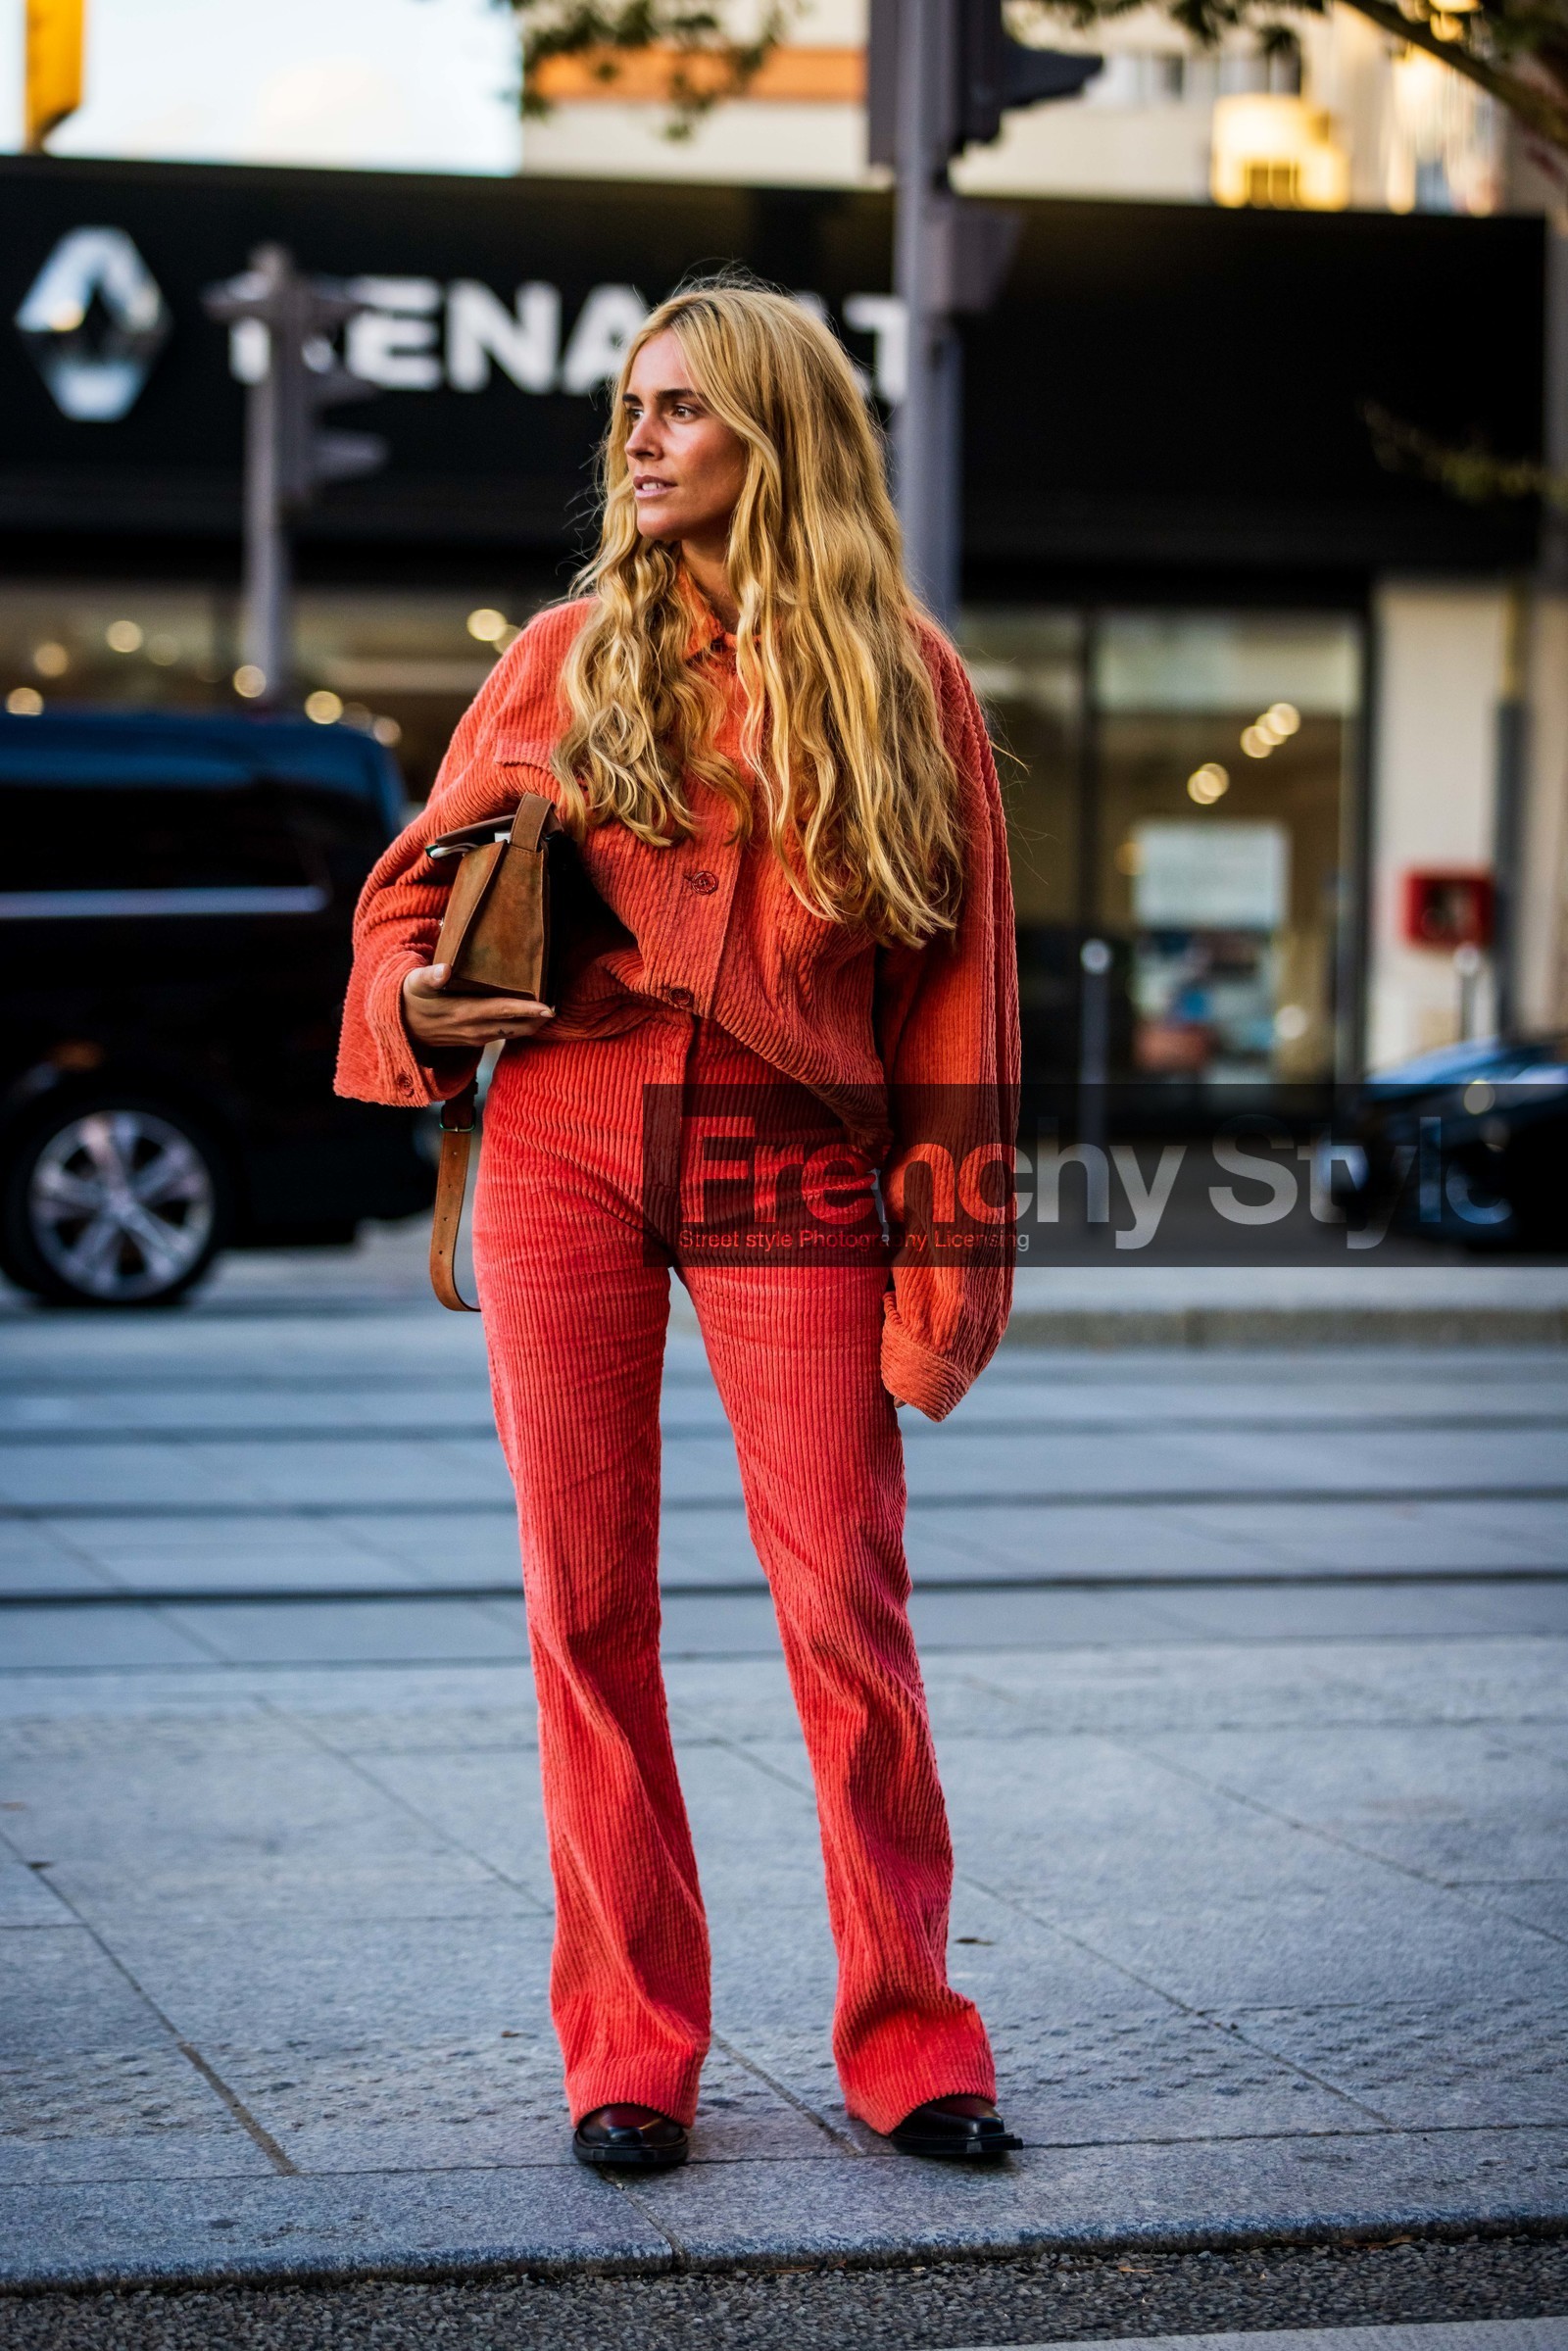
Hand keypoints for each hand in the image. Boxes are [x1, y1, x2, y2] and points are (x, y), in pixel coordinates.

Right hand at [401, 964, 554, 1051]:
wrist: (402, 1028)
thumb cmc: (410, 999)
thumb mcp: (415, 984)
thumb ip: (431, 976)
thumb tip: (446, 968)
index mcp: (465, 1012)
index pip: (503, 1011)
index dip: (528, 1010)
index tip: (549, 1008)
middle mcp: (475, 1029)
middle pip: (516, 1026)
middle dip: (539, 1019)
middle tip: (560, 1005)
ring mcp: (477, 1037)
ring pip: (513, 1032)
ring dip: (532, 1024)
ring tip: (550, 1010)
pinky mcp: (476, 1039)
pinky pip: (505, 1033)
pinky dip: (521, 1026)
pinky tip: (531, 1017)